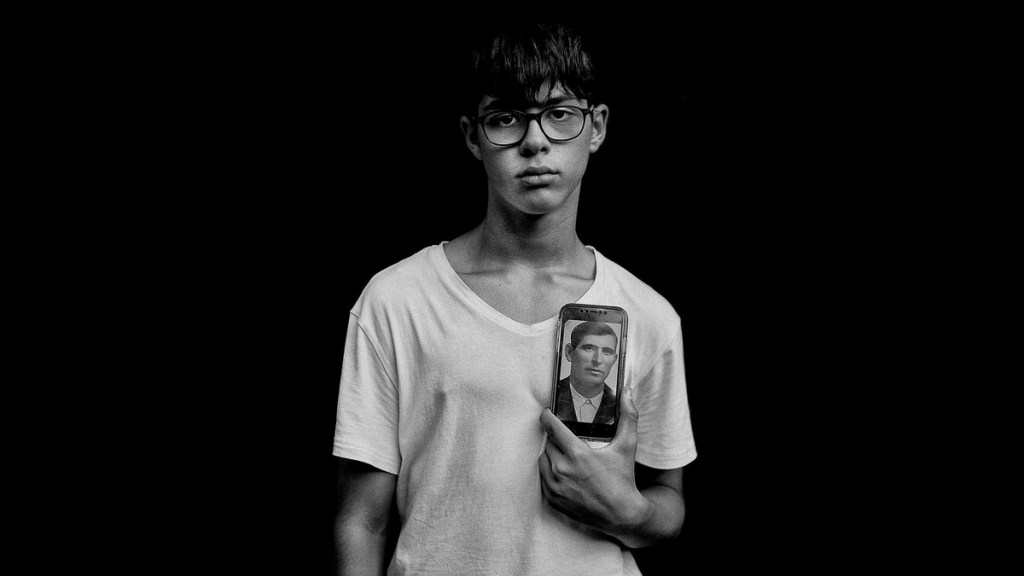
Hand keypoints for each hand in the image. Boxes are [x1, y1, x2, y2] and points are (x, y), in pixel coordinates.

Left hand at [538, 386, 648, 534]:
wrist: (621, 514)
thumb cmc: (623, 479)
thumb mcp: (627, 446)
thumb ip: (628, 416)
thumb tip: (628, 391)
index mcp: (577, 453)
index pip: (551, 426)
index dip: (547, 416)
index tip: (548, 413)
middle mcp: (562, 469)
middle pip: (547, 443)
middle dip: (556, 438)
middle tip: (568, 439)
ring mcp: (555, 486)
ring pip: (543, 459)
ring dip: (551, 454)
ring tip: (566, 456)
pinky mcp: (552, 499)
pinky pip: (543, 477)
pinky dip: (550, 472)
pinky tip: (563, 472)